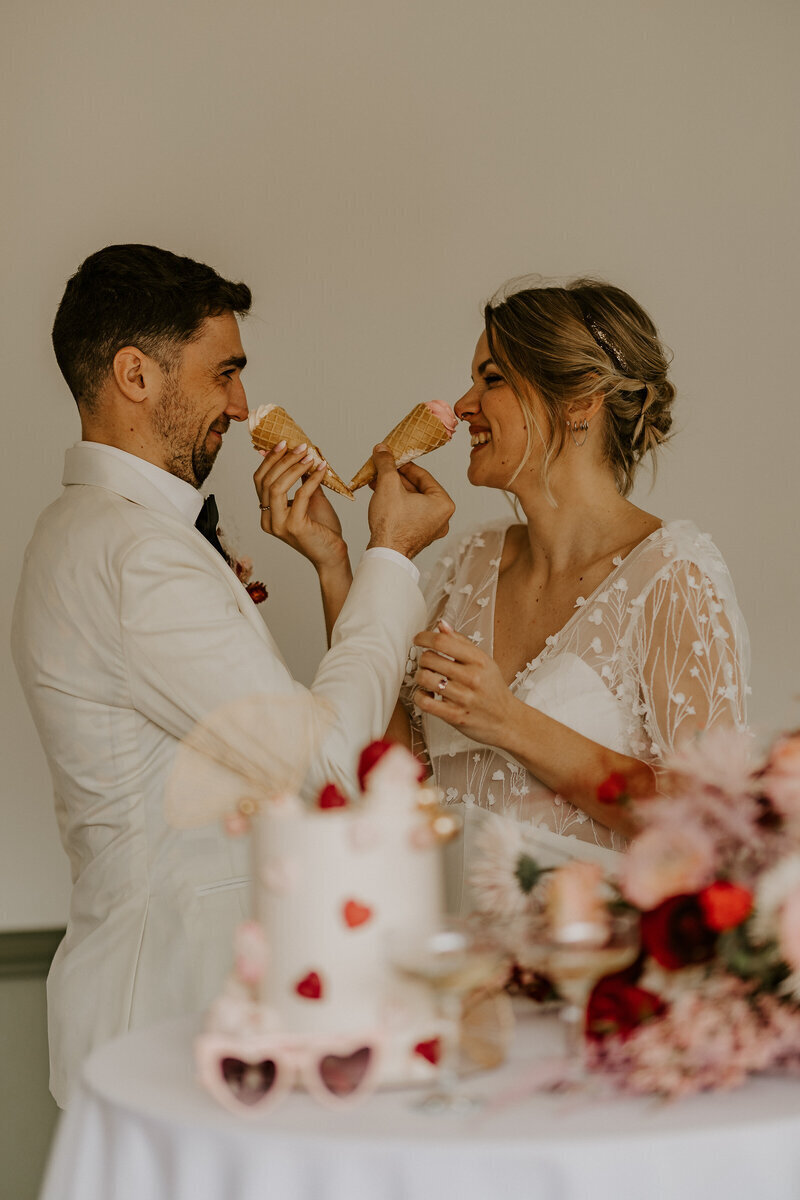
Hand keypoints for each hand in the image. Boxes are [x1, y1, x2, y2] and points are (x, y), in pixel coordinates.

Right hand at [253, 442, 348, 570]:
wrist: (333, 555)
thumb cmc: (322, 529)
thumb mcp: (310, 499)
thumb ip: (302, 480)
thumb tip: (299, 455)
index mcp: (267, 513)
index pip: (260, 480)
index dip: (269, 460)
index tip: (283, 443)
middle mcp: (268, 519)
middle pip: (265, 481)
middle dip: (282, 459)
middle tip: (300, 446)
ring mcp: (278, 524)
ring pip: (276, 487)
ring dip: (294, 467)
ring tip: (309, 455)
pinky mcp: (294, 527)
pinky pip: (300, 495)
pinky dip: (311, 479)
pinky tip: (321, 469)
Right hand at [367, 445, 454, 558]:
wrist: (384, 554)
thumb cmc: (392, 525)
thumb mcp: (388, 484)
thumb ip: (387, 463)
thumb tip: (382, 449)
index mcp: (444, 504)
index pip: (423, 475)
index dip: (405, 464)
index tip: (393, 457)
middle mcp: (442, 518)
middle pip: (417, 488)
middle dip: (397, 477)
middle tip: (383, 467)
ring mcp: (431, 529)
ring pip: (412, 501)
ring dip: (394, 489)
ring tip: (377, 480)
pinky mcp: (418, 536)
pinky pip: (409, 513)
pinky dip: (396, 503)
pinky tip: (380, 495)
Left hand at [412, 620, 516, 746]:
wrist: (506, 720)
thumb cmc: (493, 689)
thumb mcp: (484, 661)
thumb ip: (461, 642)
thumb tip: (441, 625)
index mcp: (478, 660)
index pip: (443, 641)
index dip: (424, 637)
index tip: (418, 639)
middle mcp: (471, 677)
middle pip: (429, 658)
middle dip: (423, 659)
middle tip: (427, 664)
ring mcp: (463, 697)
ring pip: (424, 678)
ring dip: (420, 676)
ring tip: (428, 679)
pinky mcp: (454, 716)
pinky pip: (424, 702)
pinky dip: (419, 696)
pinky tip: (427, 695)